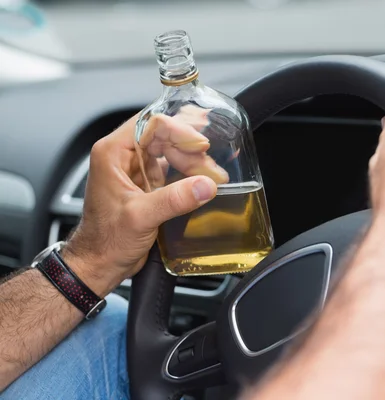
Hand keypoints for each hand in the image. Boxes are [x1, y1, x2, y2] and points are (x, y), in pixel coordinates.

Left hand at [62, 111, 223, 296]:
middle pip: (164, 136)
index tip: (200, 146)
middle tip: (210, 165)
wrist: (100, 264)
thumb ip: (174, 199)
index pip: (151, 124)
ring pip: (170, 152)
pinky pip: (172, 170)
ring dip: (192, 162)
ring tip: (212, 176)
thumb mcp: (140, 217)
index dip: (179, 130)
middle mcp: (123, 157)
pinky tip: (203, 183)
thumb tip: (205, 185)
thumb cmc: (105, 240)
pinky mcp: (147, 185)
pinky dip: (189, 174)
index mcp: (112, 153)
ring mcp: (136, 170)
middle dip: (190, 149)